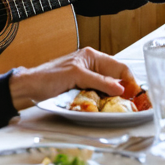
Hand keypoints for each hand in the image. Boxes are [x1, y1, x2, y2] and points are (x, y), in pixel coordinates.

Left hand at [8, 47, 136, 109]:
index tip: (136, 94)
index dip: (129, 80)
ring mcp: (87, 79)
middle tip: (131, 103)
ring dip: (114, 98)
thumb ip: (99, 81)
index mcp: (92, 56)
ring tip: (121, 107)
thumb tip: (120, 88)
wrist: (28, 88)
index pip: (119, 67)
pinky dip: (103, 102)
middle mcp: (92, 66)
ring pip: (108, 89)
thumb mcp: (76, 76)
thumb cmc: (48, 77)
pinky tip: (106, 108)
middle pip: (116, 78)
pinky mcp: (82, 90)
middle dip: (124, 90)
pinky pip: (99, 96)